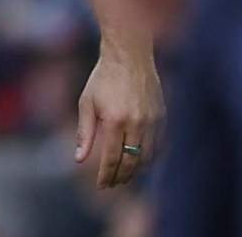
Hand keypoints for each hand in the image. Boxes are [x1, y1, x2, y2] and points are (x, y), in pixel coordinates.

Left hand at [75, 0, 165, 188]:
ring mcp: (152, 121)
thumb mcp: (87, 103)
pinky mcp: (162, 117)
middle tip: (111, 185)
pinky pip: (158, 146)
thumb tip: (78, 159)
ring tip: (124, 176)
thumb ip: (84, 132)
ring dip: (136, 171)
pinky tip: (139, 161)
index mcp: (115, 120)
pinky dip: (149, 158)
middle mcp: (137, 123)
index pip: (112, 158)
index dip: (106, 175)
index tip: (101, 185)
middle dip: (120, 177)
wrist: (129, 56)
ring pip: (147, 157)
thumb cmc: (103, 78)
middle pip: (131, 162)